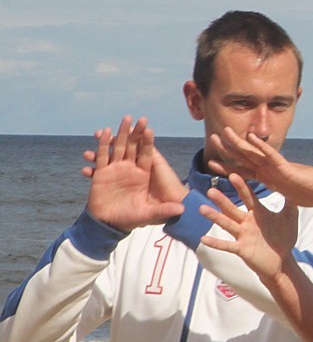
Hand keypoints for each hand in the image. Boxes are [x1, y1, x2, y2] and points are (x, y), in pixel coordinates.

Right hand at [84, 116, 184, 231]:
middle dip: (132, 132)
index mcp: (144, 173)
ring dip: (117, 134)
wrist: (113, 224)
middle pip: (132, 146)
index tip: (147, 128)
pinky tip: (101, 134)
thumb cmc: (134, 218)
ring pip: (117, 148)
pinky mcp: (101, 175)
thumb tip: (183, 210)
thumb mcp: (152, 213)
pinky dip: (102, 146)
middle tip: (131, 117)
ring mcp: (116, 170)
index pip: (146, 153)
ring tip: (117, 122)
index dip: (146, 141)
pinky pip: (102, 157)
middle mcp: (131, 168)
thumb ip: (165, 210)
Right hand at [200, 173, 297, 281]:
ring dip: (215, 217)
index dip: (241, 186)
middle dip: (222, 200)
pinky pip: (227, 245)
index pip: (248, 197)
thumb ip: (290, 203)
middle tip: (210, 189)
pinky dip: (216, 243)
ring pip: (227, 224)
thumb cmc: (284, 238)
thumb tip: (293, 185)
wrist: (282, 261)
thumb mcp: (290, 218)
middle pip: (232, 209)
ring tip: (202, 208)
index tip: (233, 174)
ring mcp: (243, 235)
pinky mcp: (242, 249)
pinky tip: (203, 238)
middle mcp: (247, 222)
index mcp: (258, 213)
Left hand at [208, 127, 312, 207]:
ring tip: (225, 132)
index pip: (243, 171)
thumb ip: (284, 196)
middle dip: (227, 149)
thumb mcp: (292, 198)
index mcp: (269, 177)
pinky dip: (261, 146)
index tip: (212, 163)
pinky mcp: (286, 167)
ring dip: (239, 142)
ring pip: (254, 152)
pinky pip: (272, 155)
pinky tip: (251, 137)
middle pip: (244, 157)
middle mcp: (270, 169)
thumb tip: (282, 200)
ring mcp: (277, 166)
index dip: (227, 166)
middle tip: (212, 138)